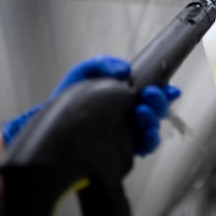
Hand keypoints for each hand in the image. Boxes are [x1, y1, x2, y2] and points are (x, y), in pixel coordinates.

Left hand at [1, 55, 180, 156]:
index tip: (168, 88)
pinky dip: (146, 140)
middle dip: (159, 102)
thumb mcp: (84, 72)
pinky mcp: (120, 152)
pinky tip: (139, 132)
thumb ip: (104, 64)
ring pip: (153, 131)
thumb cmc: (69, 99)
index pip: (154, 94)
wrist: (47, 123)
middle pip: (157, 111)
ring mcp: (127, 135)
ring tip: (141, 112)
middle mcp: (131, 116)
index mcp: (127, 97)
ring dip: (153, 121)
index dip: (166, 91)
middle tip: (150, 96)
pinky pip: (142, 149)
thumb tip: (125, 70)